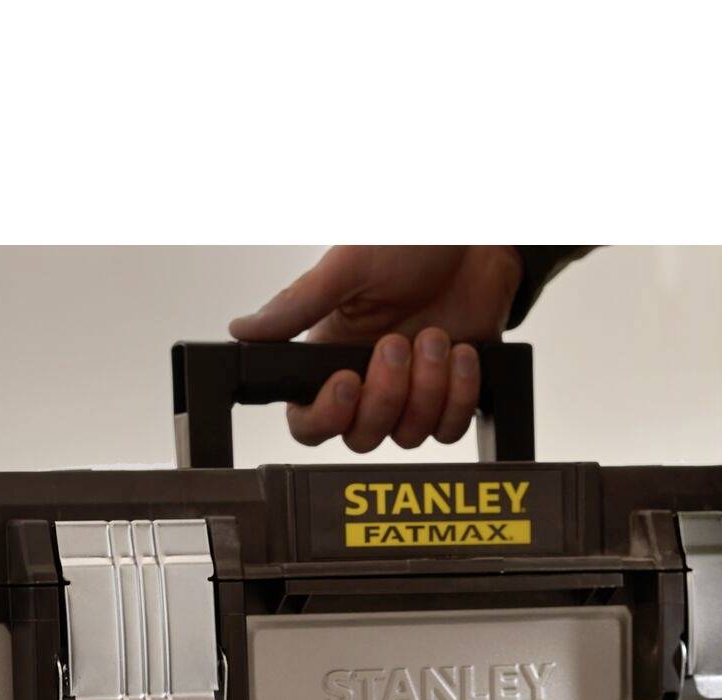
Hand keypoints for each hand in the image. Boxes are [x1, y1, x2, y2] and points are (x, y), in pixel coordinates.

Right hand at [227, 246, 521, 451]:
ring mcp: (411, 393)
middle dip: (386, 396)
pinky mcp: (451, 395)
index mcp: (332, 354)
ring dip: (427, 389)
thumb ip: (297, 305)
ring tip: (436, 337)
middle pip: (361, 437)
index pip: (309, 420)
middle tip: (399, 343)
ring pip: (408, 435)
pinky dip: (459, 394)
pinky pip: (449, 428)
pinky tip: (461, 352)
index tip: (348, 381)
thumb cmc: (413, 243)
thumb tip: (242, 330)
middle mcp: (369, 381)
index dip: (326, 416)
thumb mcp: (349, 266)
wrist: (479, 240)